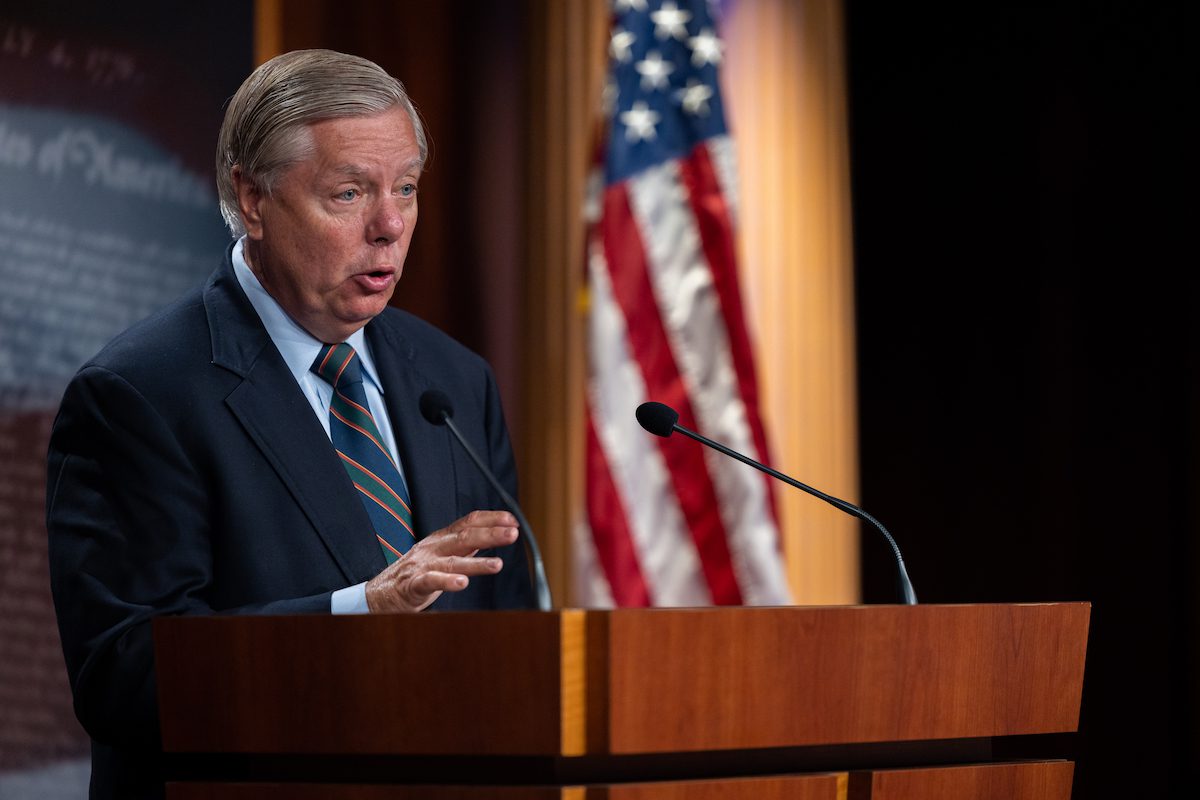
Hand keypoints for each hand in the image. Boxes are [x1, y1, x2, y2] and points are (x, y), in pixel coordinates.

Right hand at [365, 510, 517, 612]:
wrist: (381, 593)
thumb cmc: (416, 573)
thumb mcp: (443, 554)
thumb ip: (465, 545)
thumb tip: (493, 535)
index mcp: (441, 538)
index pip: (468, 522)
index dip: (491, 519)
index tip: (512, 521)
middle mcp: (433, 548)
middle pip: (465, 537)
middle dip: (491, 535)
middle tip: (512, 534)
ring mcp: (423, 565)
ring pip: (453, 561)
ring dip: (477, 563)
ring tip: (497, 565)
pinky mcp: (412, 584)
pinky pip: (431, 581)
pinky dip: (447, 582)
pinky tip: (462, 583)